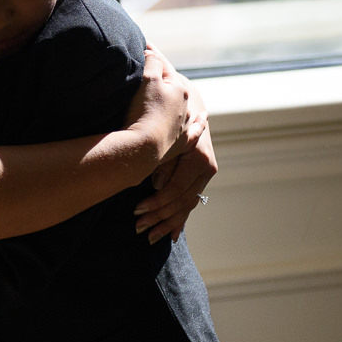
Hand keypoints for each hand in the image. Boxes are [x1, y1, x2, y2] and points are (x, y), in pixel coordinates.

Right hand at [123, 46, 189, 167]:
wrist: (143, 147)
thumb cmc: (144, 111)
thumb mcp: (148, 79)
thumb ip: (152, 61)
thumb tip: (153, 53)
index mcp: (179, 88)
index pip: (163, 67)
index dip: (151, 56)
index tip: (142, 44)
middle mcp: (185, 106)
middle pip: (173, 87)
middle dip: (161, 78)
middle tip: (145, 73)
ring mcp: (183, 125)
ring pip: (183, 108)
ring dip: (176, 100)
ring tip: (162, 97)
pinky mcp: (180, 143)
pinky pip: (195, 131)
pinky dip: (200, 123)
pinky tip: (204, 117)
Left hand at [133, 75, 216, 244]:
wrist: (188, 104)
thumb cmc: (172, 116)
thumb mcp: (167, 134)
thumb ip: (164, 159)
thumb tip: (157, 185)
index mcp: (199, 158)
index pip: (177, 190)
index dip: (157, 203)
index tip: (136, 210)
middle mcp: (206, 169)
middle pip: (182, 202)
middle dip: (159, 217)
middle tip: (138, 228)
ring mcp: (205, 175)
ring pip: (186, 206)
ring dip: (167, 222)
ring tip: (149, 236)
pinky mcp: (200, 178)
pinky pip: (190, 203)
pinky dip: (179, 219)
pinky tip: (170, 235)